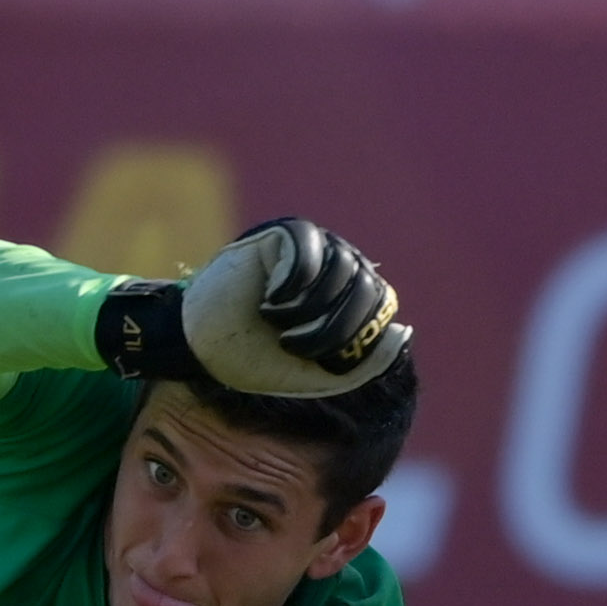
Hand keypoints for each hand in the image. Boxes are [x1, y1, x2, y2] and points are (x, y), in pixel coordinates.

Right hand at [165, 217, 410, 394]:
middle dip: (332, 328)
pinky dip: (292, 281)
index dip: (354, 338)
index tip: (317, 361)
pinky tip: (269, 298)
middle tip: (290, 345)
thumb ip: (366, 360)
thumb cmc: (261, 360)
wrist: (204, 349)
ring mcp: (318, 247)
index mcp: (355, 298)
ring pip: (342, 269)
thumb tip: (403, 331)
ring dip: (306, 308)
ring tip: (273, 322)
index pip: (382, 307)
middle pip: (368, 288)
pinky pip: (310, 247)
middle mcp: (342, 267)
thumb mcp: (321, 372)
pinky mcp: (287, 233)